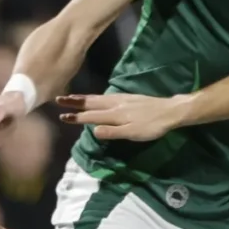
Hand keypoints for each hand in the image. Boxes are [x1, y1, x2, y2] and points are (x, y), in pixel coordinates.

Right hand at [58, 91, 186, 143]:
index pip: (91, 116)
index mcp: (115, 114)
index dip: (77, 117)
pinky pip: (106, 96)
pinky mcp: (128, 97)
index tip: (62, 117)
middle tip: (59, 100)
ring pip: (98, 98)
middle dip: (75, 102)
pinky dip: (96, 96)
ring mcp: (122, 99)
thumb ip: (113, 132)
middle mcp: (115, 104)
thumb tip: (93, 131)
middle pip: (91, 103)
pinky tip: (96, 97)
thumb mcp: (133, 133)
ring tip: (72, 97)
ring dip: (83, 98)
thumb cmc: (152, 126)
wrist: (170, 111)